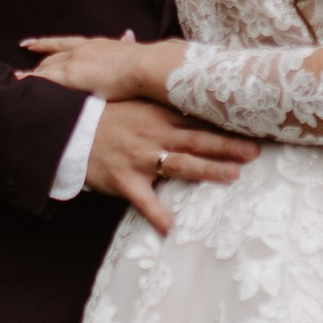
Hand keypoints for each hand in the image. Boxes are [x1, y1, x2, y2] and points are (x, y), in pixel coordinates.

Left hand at [20, 32, 182, 101]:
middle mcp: (81, 50)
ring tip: (17, 79)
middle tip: (21, 69)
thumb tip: (127, 34)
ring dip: (32, 74)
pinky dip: (32, 81)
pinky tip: (21, 83)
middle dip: (36, 61)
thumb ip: (125, 43)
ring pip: (46, 67)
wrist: (144, 65)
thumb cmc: (143, 61)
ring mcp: (74, 62)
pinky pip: (45, 79)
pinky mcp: (71, 76)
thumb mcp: (130, 48)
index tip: (30, 44)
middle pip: (52, 55)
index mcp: (94, 44)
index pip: (64, 43)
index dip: (46, 44)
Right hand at [79, 95, 255, 234]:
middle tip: (253, 151)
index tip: (251, 124)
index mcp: (159, 113)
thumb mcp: (137, 100)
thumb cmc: (106, 115)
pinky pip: (144, 201)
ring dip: (207, 170)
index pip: (198, 118)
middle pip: (197, 140)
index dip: (225, 123)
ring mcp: (140, 157)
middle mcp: (154, 134)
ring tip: (232, 175)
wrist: (68, 130)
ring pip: (180, 165)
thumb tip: (192, 92)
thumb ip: (165, 100)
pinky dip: (157, 215)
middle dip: (227, 146)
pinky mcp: (124, 180)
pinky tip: (171, 229)